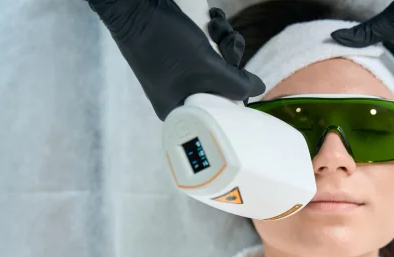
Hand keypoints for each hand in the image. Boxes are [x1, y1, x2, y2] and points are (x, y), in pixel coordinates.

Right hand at [86, 1, 264, 120]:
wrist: (134, 6)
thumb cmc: (165, 43)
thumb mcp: (207, 69)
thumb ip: (237, 84)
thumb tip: (259, 89)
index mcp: (178, 107)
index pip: (218, 110)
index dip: (235, 92)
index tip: (239, 75)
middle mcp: (179, 91)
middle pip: (222, 82)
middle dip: (229, 57)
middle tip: (224, 44)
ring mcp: (180, 69)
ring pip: (218, 59)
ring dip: (224, 38)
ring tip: (215, 25)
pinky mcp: (181, 49)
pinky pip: (208, 45)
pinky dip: (214, 30)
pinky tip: (212, 17)